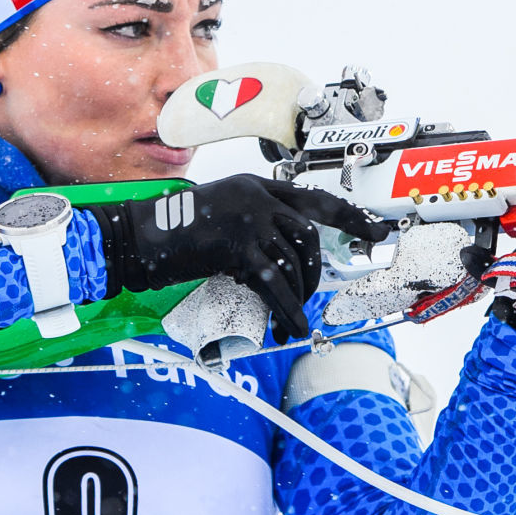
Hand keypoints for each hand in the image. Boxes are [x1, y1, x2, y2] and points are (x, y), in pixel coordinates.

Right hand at [96, 175, 387, 341]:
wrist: (137, 238)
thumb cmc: (175, 235)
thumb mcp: (222, 219)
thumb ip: (254, 229)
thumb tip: (283, 263)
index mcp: (257, 186)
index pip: (316, 200)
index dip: (351, 218)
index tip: (379, 232)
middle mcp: (258, 197)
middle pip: (310, 236)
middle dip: (314, 272)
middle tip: (308, 296)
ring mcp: (248, 219)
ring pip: (294, 262)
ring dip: (298, 295)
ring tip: (290, 316)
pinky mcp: (237, 247)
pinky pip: (274, 284)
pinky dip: (285, 310)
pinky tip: (286, 328)